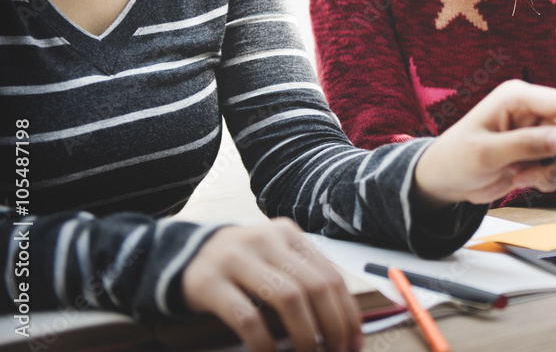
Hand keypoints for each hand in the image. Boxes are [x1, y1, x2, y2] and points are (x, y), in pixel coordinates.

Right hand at [181, 218, 361, 351]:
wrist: (182, 255)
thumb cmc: (241, 264)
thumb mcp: (274, 259)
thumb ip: (304, 278)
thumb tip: (344, 323)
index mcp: (287, 234)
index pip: (330, 275)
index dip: (347, 312)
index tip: (354, 341)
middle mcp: (265, 240)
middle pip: (313, 286)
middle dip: (332, 326)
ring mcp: (235, 258)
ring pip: (287, 299)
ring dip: (305, 335)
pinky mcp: (209, 282)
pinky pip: (247, 317)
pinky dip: (265, 342)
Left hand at [414, 80, 555, 205]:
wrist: (446, 180)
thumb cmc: (457, 158)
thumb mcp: (487, 154)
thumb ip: (525, 145)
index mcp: (516, 97)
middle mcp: (530, 111)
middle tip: (533, 173)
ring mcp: (536, 132)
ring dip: (550, 171)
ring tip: (521, 176)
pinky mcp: (538, 151)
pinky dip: (548, 178)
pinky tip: (522, 179)